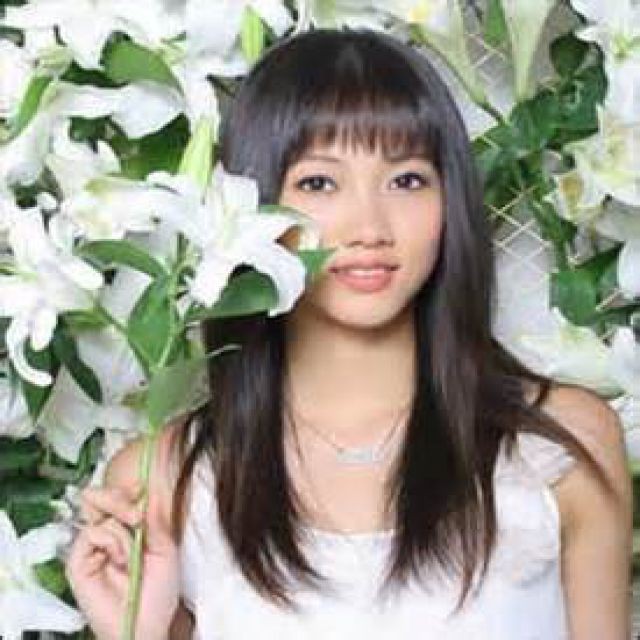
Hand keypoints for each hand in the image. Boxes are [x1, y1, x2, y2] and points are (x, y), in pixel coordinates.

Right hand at [65, 483, 178, 639]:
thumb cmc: (157, 594)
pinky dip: (111, 542)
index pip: (118, 499)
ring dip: (122, 530)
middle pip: (99, 500)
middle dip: (118, 498)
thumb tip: (148, 493)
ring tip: (133, 553)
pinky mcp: (78, 564)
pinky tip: (121, 560)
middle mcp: (107, 537)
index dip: (127, 490)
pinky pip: (91, 535)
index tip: (141, 487)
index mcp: (127, 531)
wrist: (147, 625)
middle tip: (136, 514)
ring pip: (99, 516)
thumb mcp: (165, 548)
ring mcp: (91, 550)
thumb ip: (155, 520)